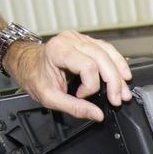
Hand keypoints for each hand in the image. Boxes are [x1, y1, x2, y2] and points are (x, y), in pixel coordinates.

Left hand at [4, 30, 132, 122]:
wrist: (27, 62)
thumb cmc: (35, 76)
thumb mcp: (49, 97)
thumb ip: (74, 107)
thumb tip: (98, 115)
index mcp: (59, 50)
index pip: (88, 66)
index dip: (90, 86)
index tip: (81, 96)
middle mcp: (70, 40)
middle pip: (103, 59)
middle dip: (114, 82)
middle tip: (118, 99)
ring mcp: (80, 38)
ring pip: (109, 53)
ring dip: (120, 73)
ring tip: (125, 90)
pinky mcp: (87, 41)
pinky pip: (107, 50)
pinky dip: (118, 63)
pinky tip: (124, 74)